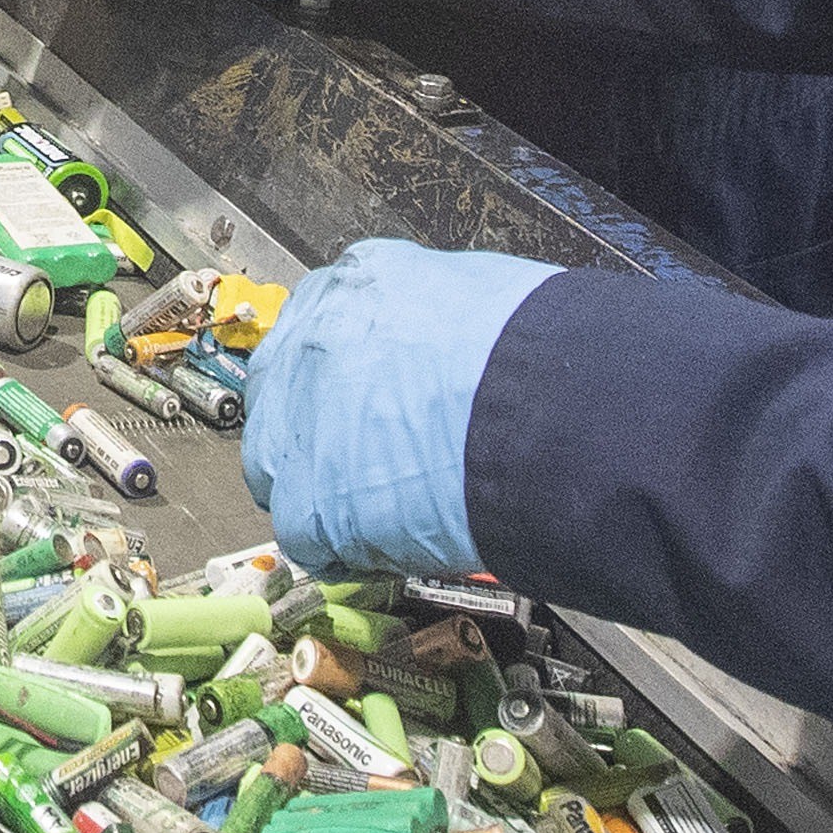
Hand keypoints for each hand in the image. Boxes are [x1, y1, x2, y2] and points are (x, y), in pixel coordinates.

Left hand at [237, 241, 556, 575]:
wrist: (551, 412)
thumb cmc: (542, 356)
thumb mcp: (478, 299)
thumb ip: (434, 326)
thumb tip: (445, 355)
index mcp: (358, 285)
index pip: (323, 335)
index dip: (346, 382)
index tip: (368, 405)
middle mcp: (313, 343)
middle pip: (285, 397)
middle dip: (318, 431)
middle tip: (367, 460)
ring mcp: (301, 421)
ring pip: (280, 467)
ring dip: (323, 489)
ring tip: (383, 507)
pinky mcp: (308, 499)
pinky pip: (305, 534)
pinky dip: (343, 547)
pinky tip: (387, 544)